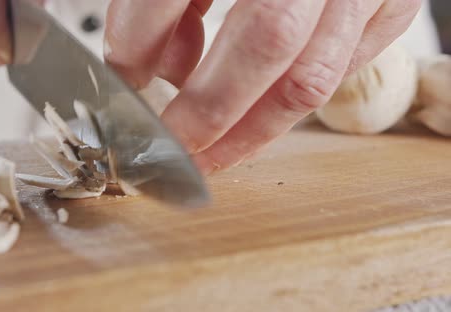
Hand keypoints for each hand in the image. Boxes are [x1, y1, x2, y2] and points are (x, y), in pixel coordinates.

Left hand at [104, 0, 421, 174]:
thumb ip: (171, 1)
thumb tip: (161, 71)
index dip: (138, 39)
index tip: (121, 78)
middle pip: (266, 40)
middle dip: (206, 114)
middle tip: (169, 149)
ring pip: (311, 78)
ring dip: (250, 134)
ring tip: (209, 154)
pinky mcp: (394, 2)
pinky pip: (342, 73)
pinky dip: (291, 103)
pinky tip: (258, 111)